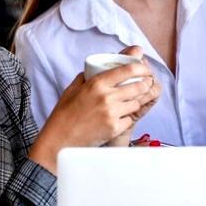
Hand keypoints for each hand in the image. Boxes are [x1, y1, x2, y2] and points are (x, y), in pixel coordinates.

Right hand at [28, 46, 159, 170]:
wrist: (60, 139)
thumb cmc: (64, 114)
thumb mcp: (73, 88)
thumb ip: (88, 76)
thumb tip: (100, 65)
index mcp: (96, 83)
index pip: (127, 70)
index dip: (141, 68)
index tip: (144, 69)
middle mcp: (106, 97)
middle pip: (138, 86)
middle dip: (144, 84)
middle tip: (145, 84)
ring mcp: (112, 113)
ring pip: (136, 104)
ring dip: (135, 102)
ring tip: (129, 103)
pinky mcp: (114, 128)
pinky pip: (129, 120)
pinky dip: (126, 119)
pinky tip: (118, 118)